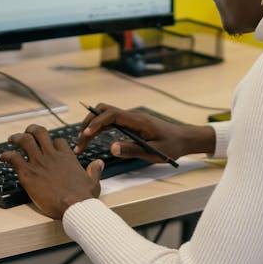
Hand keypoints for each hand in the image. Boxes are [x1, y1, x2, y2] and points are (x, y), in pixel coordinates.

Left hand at [0, 125, 103, 219]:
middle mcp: (52, 156)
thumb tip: (99, 163)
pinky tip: (2, 157)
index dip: (52, 142)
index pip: (58, 141)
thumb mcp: (93, 182)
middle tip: (27, 132)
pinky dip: (6, 155)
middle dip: (32, 130)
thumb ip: (94, 170)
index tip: (49, 146)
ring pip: (25, 140)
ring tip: (12, 139)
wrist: (73, 206)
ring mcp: (39, 162)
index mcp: (67, 157)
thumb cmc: (83, 197)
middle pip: (40, 133)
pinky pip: (13, 157)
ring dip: (17, 138)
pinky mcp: (28, 173)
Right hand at [74, 104, 213, 162]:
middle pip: (103, 111)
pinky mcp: (130, 123)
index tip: (85, 135)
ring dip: (91, 127)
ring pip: (104, 116)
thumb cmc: (171, 146)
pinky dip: (98, 128)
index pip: (111, 115)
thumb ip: (132, 150)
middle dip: (88, 123)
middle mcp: (132, 116)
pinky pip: (110, 121)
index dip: (96, 123)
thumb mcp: (153, 152)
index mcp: (138, 120)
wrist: (183, 139)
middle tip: (79, 142)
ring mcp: (130, 118)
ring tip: (81, 143)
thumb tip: (112, 148)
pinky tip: (92, 139)